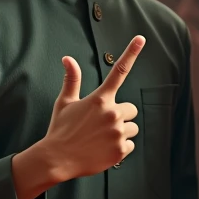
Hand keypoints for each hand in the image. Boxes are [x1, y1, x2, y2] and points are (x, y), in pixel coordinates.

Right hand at [11, 36, 144, 198]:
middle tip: (101, 125)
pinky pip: (130, 145)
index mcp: (100, 98)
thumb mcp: (65, 103)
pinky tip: (103, 150)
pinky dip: (120, 148)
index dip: (131, 53)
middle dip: (120, 115)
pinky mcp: (120, 150)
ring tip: (100, 138)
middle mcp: (112, 113)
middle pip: (131, 109)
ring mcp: (117, 132)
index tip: (141, 38)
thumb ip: (72, 80)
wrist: (56, 160)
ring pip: (132, 128)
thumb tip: (67, 58)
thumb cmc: (60, 129)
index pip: (119, 71)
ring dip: (121, 132)